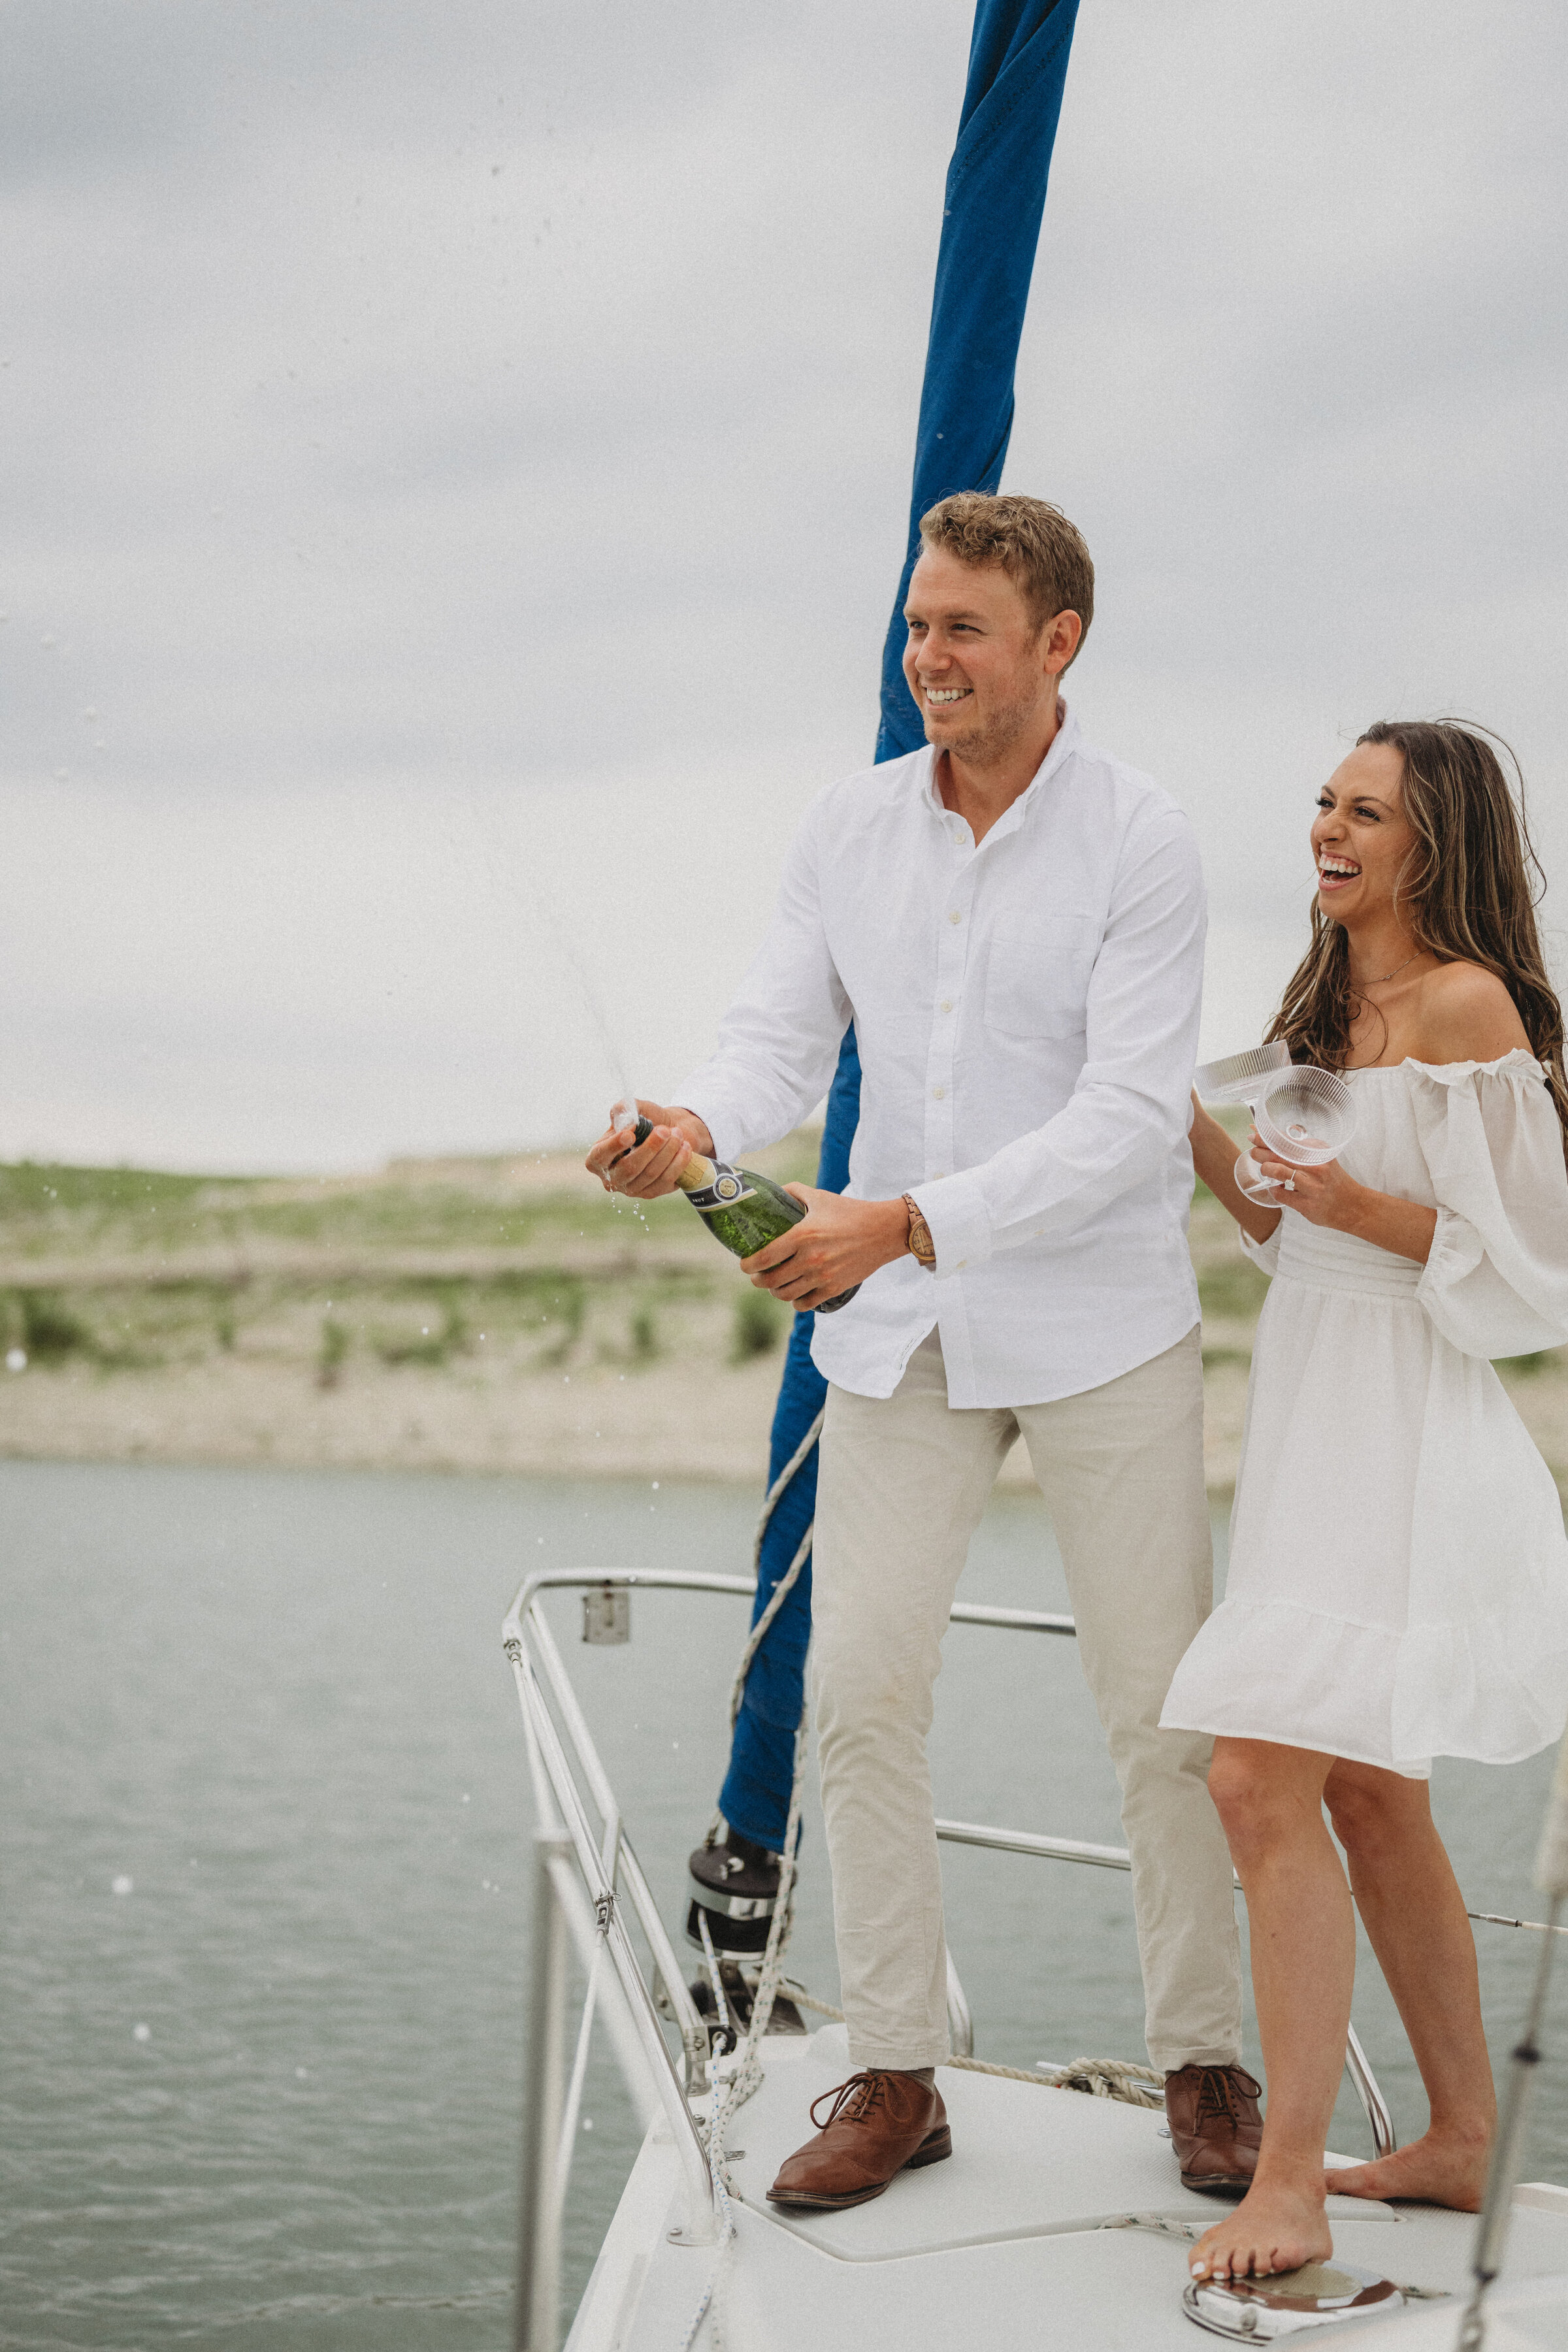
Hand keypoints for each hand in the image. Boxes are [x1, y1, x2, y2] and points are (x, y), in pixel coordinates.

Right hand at [585, 1101, 713, 1198]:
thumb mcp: (635, 1109)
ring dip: (667, 1152)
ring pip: (650, 1174)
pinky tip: (685, 1148)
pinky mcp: (651, 1193)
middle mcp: (612, 1177)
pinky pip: (666, 1181)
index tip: (631, 1133)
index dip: (614, 1145)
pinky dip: (678, 1163)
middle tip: (664, 1130)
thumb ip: (624, 1108)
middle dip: (650, 1148)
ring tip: (677, 1134)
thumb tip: (622, 1113)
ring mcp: (632, 1188)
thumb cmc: (648, 1120)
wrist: (671, 1131)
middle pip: (629, 1168)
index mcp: (599, 1157)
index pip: (599, 1156)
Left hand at [742, 1188, 910, 1310]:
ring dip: (775, 1291)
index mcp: (803, 1235)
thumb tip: (773, 1192)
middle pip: (771, 1280)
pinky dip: (796, 1301)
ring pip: (785, 1295)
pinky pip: (805, 1304)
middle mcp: (811, 1259)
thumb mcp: (820, 1197)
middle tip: (758, 1275)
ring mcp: (823, 1276)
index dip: (748, 1264)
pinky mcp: (835, 1288)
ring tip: (775, 1284)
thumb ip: (794, 1192)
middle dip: (758, 1280)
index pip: (764, 1257)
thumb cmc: (851, 1212)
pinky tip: (795, 1294)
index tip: (745, 1264)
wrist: (884, 1230)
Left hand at [1248, 1140, 1365, 1231]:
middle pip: (1280, 1154)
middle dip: (1261, 1151)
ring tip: (1265, 1169)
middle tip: (1254, 1151)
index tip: (1253, 1134)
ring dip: (1267, 1169)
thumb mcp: (1323, 1158)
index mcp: (1319, 1153)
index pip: (1288, 1140)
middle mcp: (1316, 1167)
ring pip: (1279, 1172)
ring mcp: (1312, 1187)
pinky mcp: (1307, 1205)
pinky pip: (1281, 1195)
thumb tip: (1275, 1137)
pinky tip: (1276, 1187)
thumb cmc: (1333, 1180)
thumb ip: (1302, 1149)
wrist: (1353, 1206)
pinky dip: (1274, 1190)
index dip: (1266, 1137)